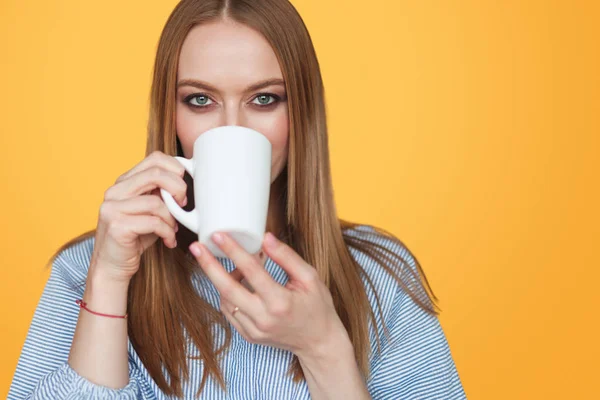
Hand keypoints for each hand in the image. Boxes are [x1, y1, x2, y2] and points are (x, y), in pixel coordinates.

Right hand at [90, 151, 187, 282]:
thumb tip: (186, 181)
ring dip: (172, 218)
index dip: (176, 169)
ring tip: (173, 229)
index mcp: (124, 182)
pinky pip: (153, 223)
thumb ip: (161, 194)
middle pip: (156, 174)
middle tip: (183, 205)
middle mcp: (115, 191)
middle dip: (178, 188)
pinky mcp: (116, 226)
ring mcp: (112, 208)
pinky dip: (167, 232)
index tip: (184, 187)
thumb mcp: (150, 210)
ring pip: (156, 202)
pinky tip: (168, 240)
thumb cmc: (136, 237)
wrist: (113, 266)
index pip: (154, 159)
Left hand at [188, 231, 347, 358]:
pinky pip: (230, 312)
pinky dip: (228, 295)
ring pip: (226, 301)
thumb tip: (265, 239)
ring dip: (223, 280)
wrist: (319, 341)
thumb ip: (286, 257)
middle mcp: (264, 318)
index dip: (234, 251)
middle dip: (209, 266)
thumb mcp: (310, 277)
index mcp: (280, 302)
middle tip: (196, 247)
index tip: (219, 235)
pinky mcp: (249, 336)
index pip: (251, 271)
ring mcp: (254, 330)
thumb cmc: (317, 306)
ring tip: (234, 266)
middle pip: (227, 289)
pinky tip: (237, 283)